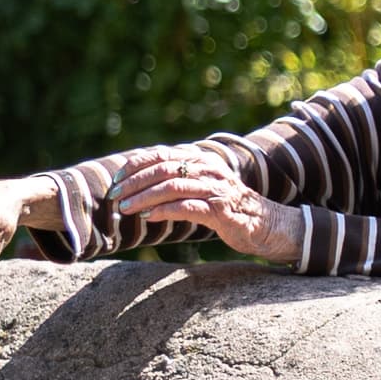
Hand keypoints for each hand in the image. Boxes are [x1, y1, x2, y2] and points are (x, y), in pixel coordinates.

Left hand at [108, 145, 303, 262]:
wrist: (266, 225)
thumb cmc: (228, 208)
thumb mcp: (202, 187)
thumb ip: (178, 180)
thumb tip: (140, 183)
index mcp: (202, 160)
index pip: (161, 155)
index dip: (134, 165)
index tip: (115, 180)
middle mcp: (209, 169)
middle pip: (162, 169)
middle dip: (133, 183)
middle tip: (114, 197)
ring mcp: (216, 189)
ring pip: (171, 186)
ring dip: (143, 198)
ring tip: (125, 209)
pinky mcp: (221, 210)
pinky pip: (187, 207)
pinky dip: (164, 211)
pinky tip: (149, 217)